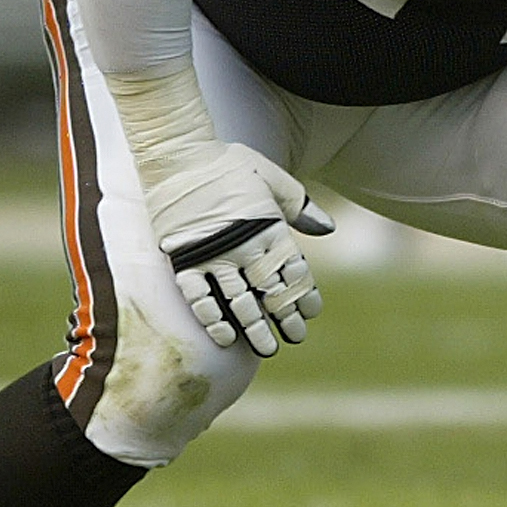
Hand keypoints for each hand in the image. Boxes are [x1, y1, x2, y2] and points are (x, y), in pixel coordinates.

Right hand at [145, 142, 331, 357]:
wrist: (179, 157)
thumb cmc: (229, 164)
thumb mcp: (274, 179)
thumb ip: (301, 207)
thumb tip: (327, 228)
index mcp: (269, 228)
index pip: (294, 270)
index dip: (304, 294)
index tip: (312, 312)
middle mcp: (245, 247)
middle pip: (270, 292)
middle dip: (285, 317)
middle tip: (295, 337)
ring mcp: (213, 256)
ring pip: (239, 301)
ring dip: (254, 328)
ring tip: (267, 349)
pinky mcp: (184, 260)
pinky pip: (200, 298)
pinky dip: (212, 319)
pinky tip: (225, 338)